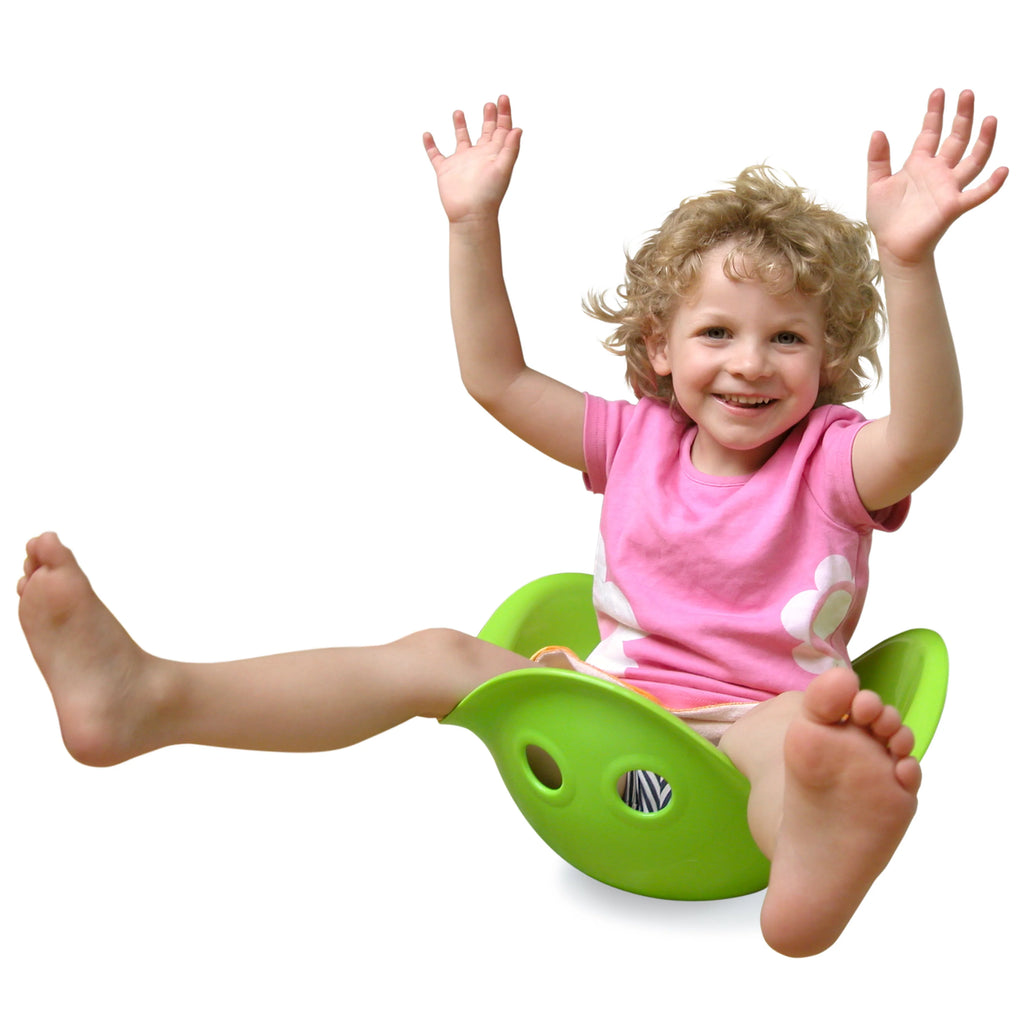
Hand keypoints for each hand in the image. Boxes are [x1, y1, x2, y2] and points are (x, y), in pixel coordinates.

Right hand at [423, 95, 521, 224]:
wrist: (470, 214)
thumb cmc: (488, 195)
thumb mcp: (502, 168)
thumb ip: (510, 148)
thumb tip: (518, 129)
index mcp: (493, 154)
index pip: (502, 129)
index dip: (504, 113)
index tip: (503, 98)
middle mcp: (478, 155)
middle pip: (485, 131)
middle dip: (488, 117)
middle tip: (489, 104)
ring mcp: (461, 162)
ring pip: (461, 139)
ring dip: (460, 126)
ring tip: (459, 111)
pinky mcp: (445, 170)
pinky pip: (436, 155)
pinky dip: (430, 145)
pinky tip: (427, 134)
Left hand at [866, 89, 1007, 266]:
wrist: (892, 246)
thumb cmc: (886, 218)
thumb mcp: (876, 184)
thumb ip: (877, 159)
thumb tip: (877, 131)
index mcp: (919, 164)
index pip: (930, 132)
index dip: (934, 113)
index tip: (939, 92)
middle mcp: (938, 172)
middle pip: (956, 139)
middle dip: (962, 116)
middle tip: (967, 93)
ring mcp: (948, 188)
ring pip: (972, 160)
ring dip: (983, 140)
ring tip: (990, 118)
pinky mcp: (953, 206)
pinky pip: (978, 194)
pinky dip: (991, 184)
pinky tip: (1003, 170)